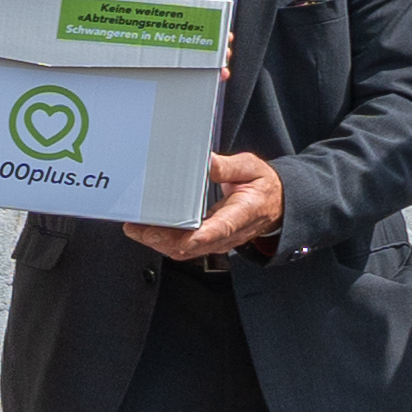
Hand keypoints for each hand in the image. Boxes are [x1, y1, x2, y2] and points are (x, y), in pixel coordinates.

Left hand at [144, 152, 287, 265]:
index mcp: (243, 214)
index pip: (219, 230)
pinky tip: (147, 230)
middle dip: (163, 240)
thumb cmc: (263, 186)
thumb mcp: (251, 168)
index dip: (197, 236)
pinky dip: (164, 241)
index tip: (177, 236)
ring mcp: (218, 240)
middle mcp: (229, 233)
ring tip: (135, 229)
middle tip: (137, 229)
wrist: (276, 204)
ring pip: (185, 249)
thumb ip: (228, 167)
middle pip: (193, 245)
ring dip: (159, 242)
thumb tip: (207, 162)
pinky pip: (184, 246)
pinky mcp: (208, 241)